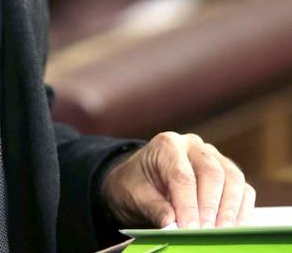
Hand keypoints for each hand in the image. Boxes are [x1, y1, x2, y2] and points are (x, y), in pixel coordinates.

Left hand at [101, 132, 255, 228]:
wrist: (140, 179)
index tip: (190, 230)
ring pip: (232, 178)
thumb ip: (154, 208)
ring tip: (222, 234)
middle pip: (212, 173)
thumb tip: (172, 225)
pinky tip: (234, 229)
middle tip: (207, 234)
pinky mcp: (227, 173)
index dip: (189, 206)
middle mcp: (193, 146)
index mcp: (167, 145)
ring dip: (230, 210)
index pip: (182, 175)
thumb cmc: (136, 185)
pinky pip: (243, 188)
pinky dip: (242, 210)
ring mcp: (213, 157)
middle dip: (211, 208)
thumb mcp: (135, 195)